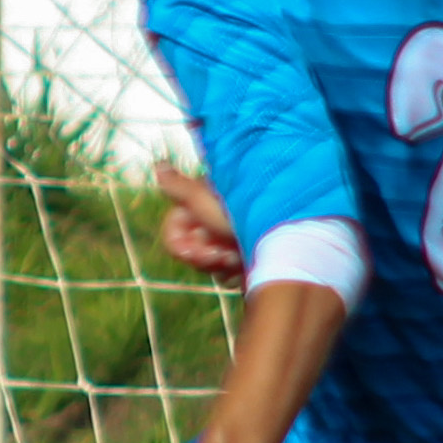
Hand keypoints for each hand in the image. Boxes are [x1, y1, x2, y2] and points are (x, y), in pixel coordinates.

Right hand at [151, 163, 245, 284]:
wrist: (283, 238)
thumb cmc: (240, 213)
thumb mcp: (203, 198)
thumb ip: (177, 187)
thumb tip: (158, 165)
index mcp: (203, 206)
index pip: (174, 232)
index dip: (179, 246)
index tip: (194, 252)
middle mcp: (214, 223)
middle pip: (190, 252)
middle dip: (204, 257)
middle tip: (224, 253)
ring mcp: (230, 242)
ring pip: (208, 268)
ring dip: (221, 267)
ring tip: (241, 256)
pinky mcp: (245, 259)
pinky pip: (227, 276)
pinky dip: (235, 275)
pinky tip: (248, 266)